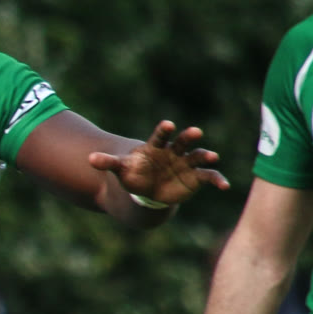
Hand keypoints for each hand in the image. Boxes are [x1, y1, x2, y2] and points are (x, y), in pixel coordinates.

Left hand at [87, 121, 228, 206]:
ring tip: (213, 156)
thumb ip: (107, 162)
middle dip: (189, 137)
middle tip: (195, 132)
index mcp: (156, 147)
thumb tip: (89, 159)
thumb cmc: (134, 173)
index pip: (160, 136)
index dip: (164, 130)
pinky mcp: (196, 177)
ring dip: (206, 155)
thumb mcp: (120, 168)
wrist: (146, 189)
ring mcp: (187, 163)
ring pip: (199, 156)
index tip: (168, 124)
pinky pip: (209, 177)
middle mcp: (174, 152)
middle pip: (183, 142)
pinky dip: (218, 179)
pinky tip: (225, 186)